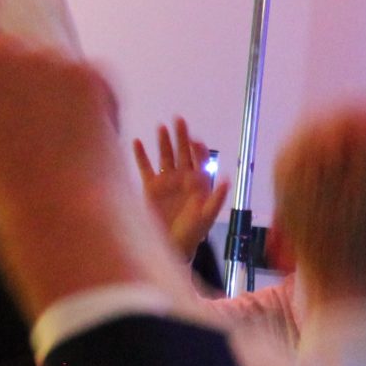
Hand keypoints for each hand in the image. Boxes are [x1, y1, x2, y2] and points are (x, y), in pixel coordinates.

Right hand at [0, 32, 147, 317]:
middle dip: (28, 78)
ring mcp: (54, 59)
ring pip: (56, 70)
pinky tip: (80, 140)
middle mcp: (9, 50)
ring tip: (55, 148)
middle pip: (21, 49)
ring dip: (57, 99)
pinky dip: (88, 104)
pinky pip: (88, 82)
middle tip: (32, 127)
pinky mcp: (92, 71)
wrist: (62, 210)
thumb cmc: (9, 186)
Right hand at [134, 118, 229, 254]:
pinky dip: (141, 155)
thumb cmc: (192, 233)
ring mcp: (166, 181)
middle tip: (179, 119)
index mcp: (198, 182)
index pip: (199, 159)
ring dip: (163, 141)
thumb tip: (227, 178)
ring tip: (161, 127)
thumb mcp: (207, 216)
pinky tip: (138, 142)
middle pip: (182, 151)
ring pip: (164, 156)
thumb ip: (217, 197)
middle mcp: (182, 178)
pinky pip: (145, 167)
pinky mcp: (150, 187)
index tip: (194, 140)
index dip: (197, 148)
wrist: (171, 246)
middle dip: (181, 136)